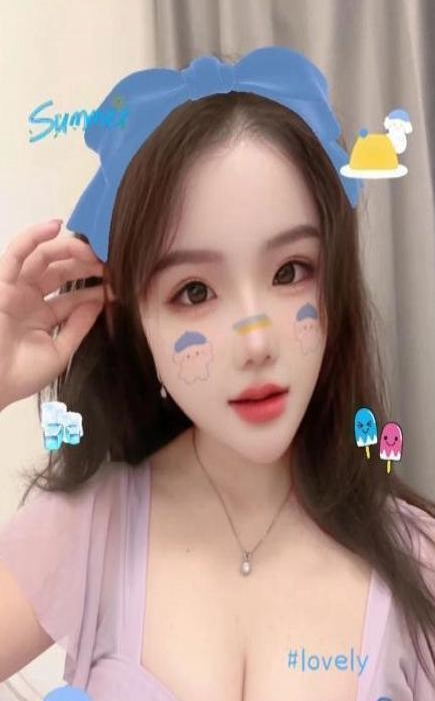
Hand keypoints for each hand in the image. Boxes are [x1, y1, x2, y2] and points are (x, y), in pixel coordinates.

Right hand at [0, 220, 106, 409]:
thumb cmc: (21, 375)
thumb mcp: (60, 351)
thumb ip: (79, 326)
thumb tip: (100, 302)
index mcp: (42, 317)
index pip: (74, 296)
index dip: (97, 288)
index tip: (121, 284)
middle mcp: (29, 300)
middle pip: (61, 272)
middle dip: (87, 265)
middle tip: (110, 262)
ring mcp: (15, 290)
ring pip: (43, 258)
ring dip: (68, 249)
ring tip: (92, 248)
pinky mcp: (1, 283)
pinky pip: (15, 253)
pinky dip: (33, 237)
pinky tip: (54, 226)